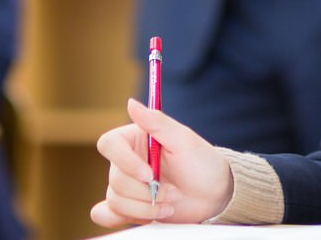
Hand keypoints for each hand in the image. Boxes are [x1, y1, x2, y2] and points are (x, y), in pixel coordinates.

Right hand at [92, 98, 233, 226]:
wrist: (212, 194)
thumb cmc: (200, 162)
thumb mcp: (183, 139)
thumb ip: (156, 121)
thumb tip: (131, 103)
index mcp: (135, 139)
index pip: (109, 145)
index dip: (125, 162)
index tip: (149, 174)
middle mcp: (127, 161)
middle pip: (116, 179)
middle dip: (146, 192)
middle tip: (173, 192)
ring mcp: (128, 185)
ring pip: (116, 200)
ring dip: (145, 208)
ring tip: (170, 203)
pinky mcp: (130, 206)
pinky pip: (107, 214)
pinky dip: (120, 218)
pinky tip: (143, 216)